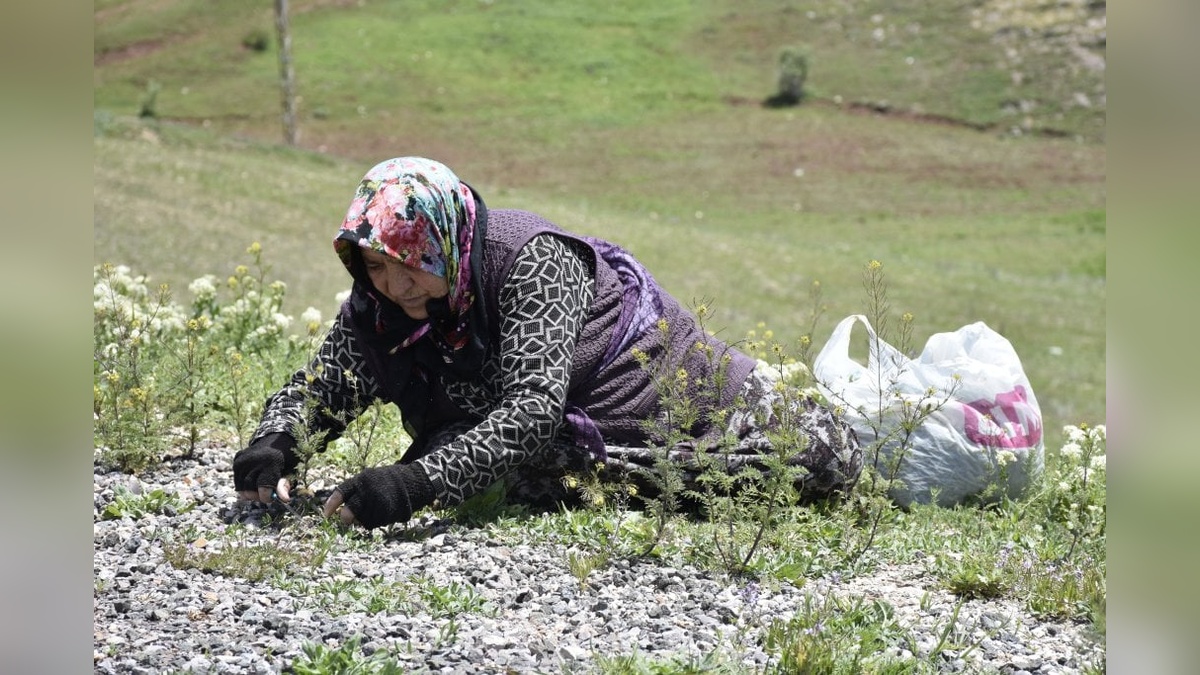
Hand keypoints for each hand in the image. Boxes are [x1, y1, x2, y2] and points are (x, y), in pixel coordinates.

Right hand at [232, 433, 299, 503]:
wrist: (277, 439)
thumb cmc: (287, 458)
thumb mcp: (291, 471)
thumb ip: (285, 485)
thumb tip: (284, 499)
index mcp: (271, 462)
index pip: (263, 488)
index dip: (266, 497)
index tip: (271, 498)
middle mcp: (254, 459)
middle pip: (249, 489)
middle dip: (257, 496)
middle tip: (266, 493)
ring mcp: (243, 458)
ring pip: (240, 486)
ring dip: (249, 491)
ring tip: (260, 486)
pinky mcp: (237, 458)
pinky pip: (237, 479)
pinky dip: (244, 483)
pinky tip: (254, 477)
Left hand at [321, 463, 435, 528]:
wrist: (410, 482)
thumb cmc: (382, 482)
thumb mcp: (367, 479)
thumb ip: (353, 492)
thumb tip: (338, 511)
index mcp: (360, 480)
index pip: (341, 493)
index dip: (332, 505)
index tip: (326, 515)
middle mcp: (367, 492)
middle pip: (350, 510)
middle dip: (346, 518)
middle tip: (346, 520)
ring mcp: (378, 503)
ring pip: (361, 519)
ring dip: (362, 520)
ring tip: (371, 511)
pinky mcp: (387, 512)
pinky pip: (373, 523)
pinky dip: (373, 521)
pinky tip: (380, 514)